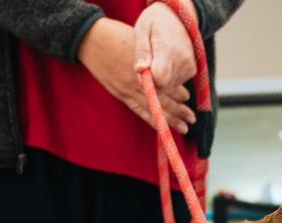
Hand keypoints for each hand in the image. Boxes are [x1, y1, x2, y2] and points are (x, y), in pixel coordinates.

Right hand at [78, 14, 196, 134]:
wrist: (90, 40)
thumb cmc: (116, 35)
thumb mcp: (139, 40)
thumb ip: (153, 56)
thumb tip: (170, 68)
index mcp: (142, 66)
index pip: (164, 84)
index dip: (176, 91)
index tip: (187, 97)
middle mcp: (136, 80)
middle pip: (161, 99)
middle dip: (178, 110)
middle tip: (191, 118)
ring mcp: (127, 89)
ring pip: (152, 109)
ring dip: (169, 120)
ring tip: (183, 127)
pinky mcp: (120, 94)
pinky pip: (139, 111)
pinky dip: (152, 121)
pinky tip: (163, 127)